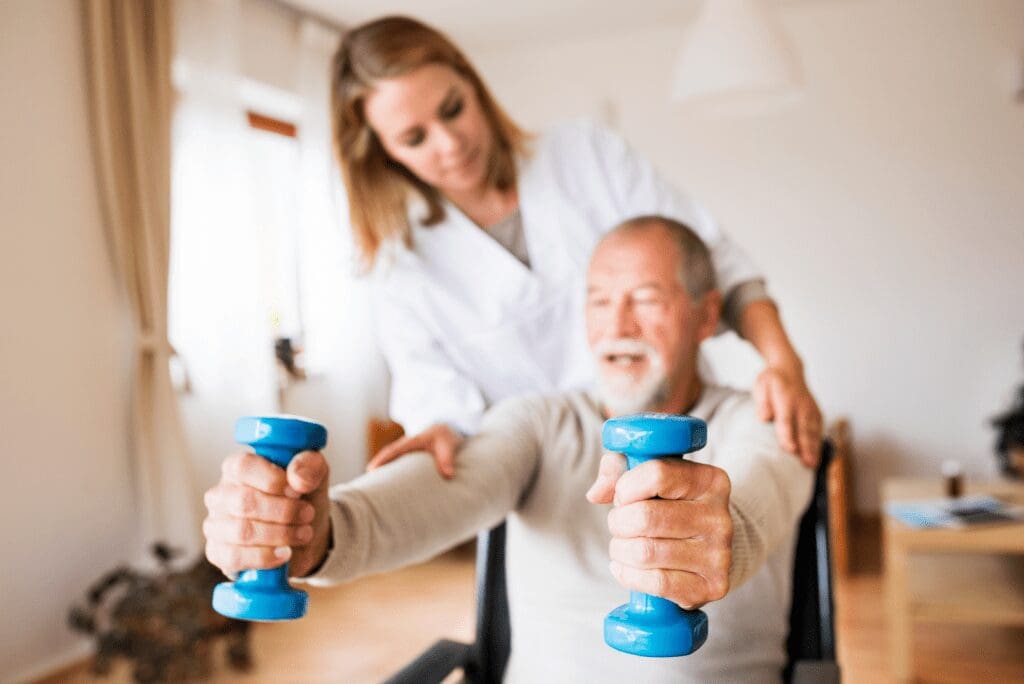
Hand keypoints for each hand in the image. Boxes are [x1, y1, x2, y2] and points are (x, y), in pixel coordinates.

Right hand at [204, 450, 330, 577]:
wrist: (303, 532)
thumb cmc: (301, 497)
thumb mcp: (314, 473)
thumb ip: (309, 466)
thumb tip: (298, 478)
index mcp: (237, 467)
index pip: (243, 467)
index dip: (273, 480)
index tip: (297, 491)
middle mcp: (220, 494)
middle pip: (244, 502)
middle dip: (284, 511)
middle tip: (308, 514)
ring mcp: (216, 525)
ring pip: (242, 531)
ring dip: (281, 534)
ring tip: (304, 533)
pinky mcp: (218, 553)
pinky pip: (235, 557)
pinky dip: (265, 557)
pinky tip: (285, 553)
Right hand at [367, 423, 462, 478]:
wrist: (447, 430)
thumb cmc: (445, 437)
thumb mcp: (448, 445)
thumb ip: (447, 459)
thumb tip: (448, 475)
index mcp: (413, 441)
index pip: (394, 450)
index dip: (382, 459)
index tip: (371, 469)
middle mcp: (406, 445)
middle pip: (387, 455)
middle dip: (376, 467)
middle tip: (365, 483)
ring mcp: (406, 451)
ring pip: (390, 460)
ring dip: (382, 471)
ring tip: (372, 488)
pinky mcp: (409, 458)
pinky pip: (396, 464)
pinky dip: (390, 473)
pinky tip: (388, 487)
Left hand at [586, 452, 732, 609]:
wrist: (708, 547)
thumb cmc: (670, 506)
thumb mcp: (647, 475)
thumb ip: (617, 470)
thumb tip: (596, 494)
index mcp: (710, 481)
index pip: (657, 475)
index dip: (626, 487)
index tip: (623, 496)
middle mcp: (719, 517)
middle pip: (645, 517)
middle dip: (618, 522)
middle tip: (620, 525)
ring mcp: (719, 555)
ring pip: (645, 552)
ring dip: (620, 550)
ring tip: (624, 546)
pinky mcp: (712, 587)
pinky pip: (656, 583)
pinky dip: (629, 575)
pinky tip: (626, 567)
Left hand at [753, 366, 821, 466]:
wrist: (789, 369)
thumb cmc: (772, 381)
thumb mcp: (762, 385)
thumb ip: (763, 402)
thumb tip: (765, 418)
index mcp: (785, 397)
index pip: (786, 419)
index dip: (788, 434)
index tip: (790, 449)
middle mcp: (801, 404)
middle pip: (803, 428)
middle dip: (806, 446)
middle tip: (807, 464)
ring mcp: (811, 409)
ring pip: (813, 430)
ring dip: (814, 448)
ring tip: (813, 465)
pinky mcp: (816, 413)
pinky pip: (819, 429)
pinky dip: (819, 442)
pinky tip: (817, 457)